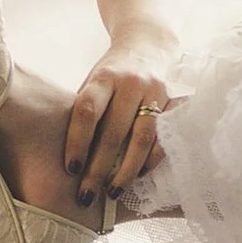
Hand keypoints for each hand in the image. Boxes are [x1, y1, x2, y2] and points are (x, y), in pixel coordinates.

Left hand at [66, 39, 173, 206]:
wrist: (146, 47)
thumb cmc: (109, 75)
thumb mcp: (91, 84)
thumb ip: (84, 113)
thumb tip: (67, 160)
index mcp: (104, 78)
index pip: (88, 112)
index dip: (77, 143)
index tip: (71, 170)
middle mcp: (131, 83)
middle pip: (113, 132)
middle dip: (98, 169)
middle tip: (87, 195)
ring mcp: (155, 92)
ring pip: (141, 139)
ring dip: (126, 171)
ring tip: (112, 192)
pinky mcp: (174, 102)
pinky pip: (164, 137)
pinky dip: (151, 160)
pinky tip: (139, 176)